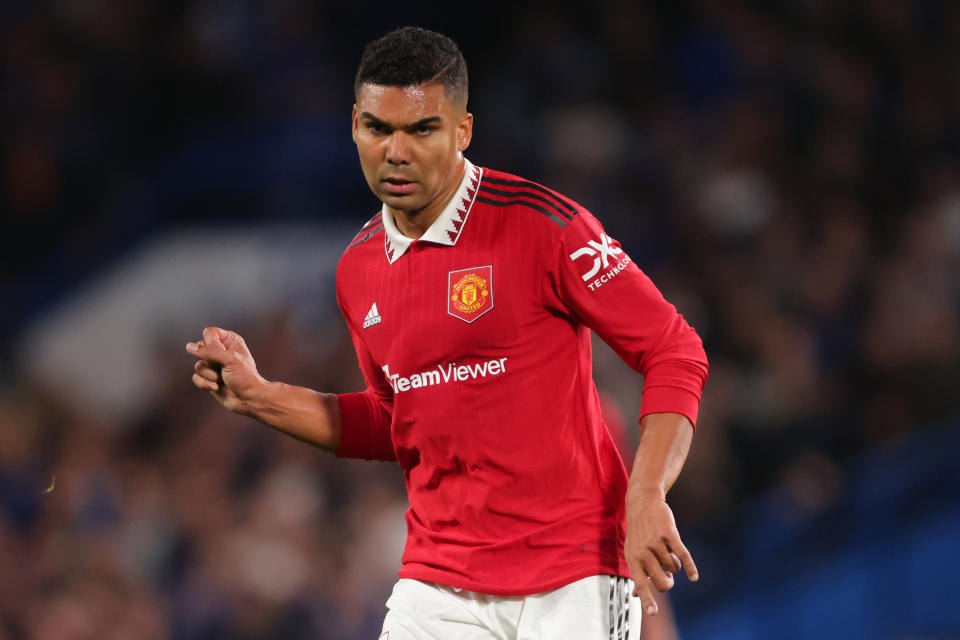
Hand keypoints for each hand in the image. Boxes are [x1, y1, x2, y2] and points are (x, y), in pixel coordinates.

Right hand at [185, 326, 266, 413]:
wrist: (248, 399)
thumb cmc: (245, 377)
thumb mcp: (230, 359)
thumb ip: (209, 351)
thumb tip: (190, 347)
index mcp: (229, 340)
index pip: (209, 332)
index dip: (211, 343)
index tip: (221, 353)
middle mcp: (220, 350)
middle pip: (200, 349)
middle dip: (210, 362)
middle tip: (223, 368)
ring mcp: (213, 365)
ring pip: (198, 365)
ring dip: (210, 375)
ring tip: (223, 379)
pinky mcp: (208, 378)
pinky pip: (196, 377)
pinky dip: (205, 384)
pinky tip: (217, 387)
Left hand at [624, 487, 697, 616]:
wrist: (643, 502)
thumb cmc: (638, 531)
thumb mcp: (633, 551)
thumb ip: (638, 573)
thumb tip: (636, 595)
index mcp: (633, 559)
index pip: (640, 583)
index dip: (647, 599)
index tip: (653, 613)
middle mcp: (642, 552)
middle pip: (661, 582)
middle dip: (668, 583)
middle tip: (668, 576)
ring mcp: (655, 542)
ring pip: (673, 568)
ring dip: (674, 565)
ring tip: (667, 553)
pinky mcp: (668, 534)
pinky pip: (682, 555)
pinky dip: (689, 567)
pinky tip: (694, 577)